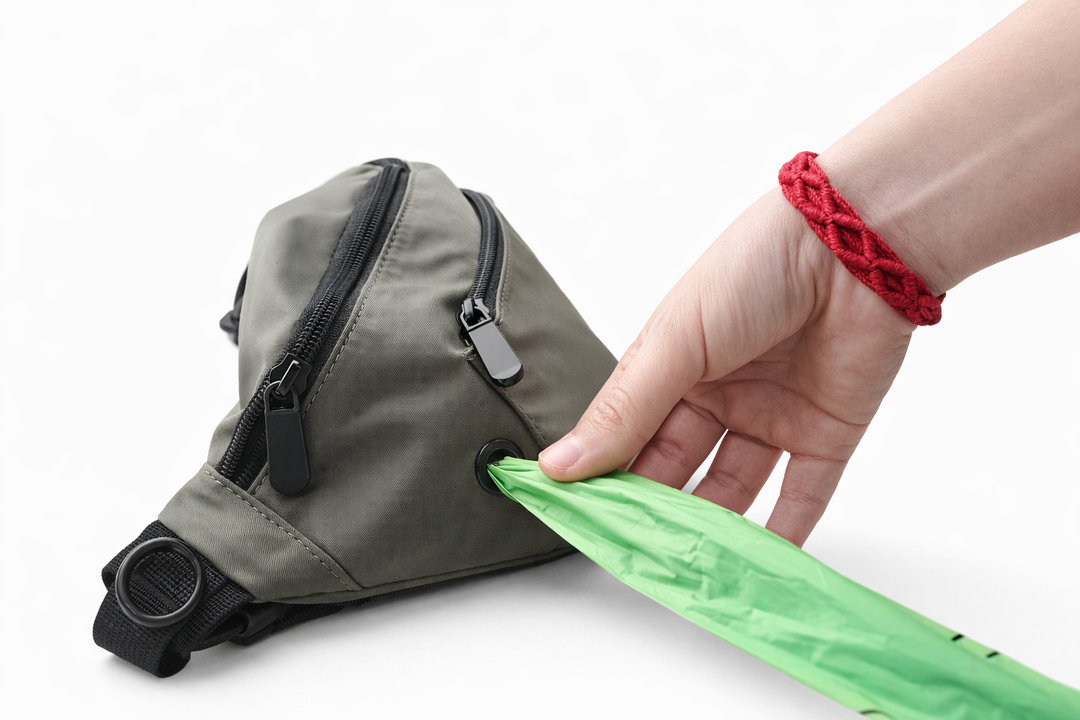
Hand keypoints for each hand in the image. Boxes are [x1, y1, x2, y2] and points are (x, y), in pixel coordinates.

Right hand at [539, 188, 915, 546]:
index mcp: (673, 365)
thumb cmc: (757, 267)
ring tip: (684, 571)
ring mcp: (772, 416)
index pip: (627, 434)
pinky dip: (782, 535)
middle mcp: (719, 394)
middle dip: (652, 510)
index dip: (601, 476)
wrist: (857, 245)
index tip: (574, 519)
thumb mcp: (675, 341)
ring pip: (733, 489)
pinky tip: (755, 569)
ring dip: (711, 530)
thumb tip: (560, 463)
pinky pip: (802, 495)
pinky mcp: (824, 434)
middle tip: (627, 555)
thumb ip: (623, 411)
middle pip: (676, 468)